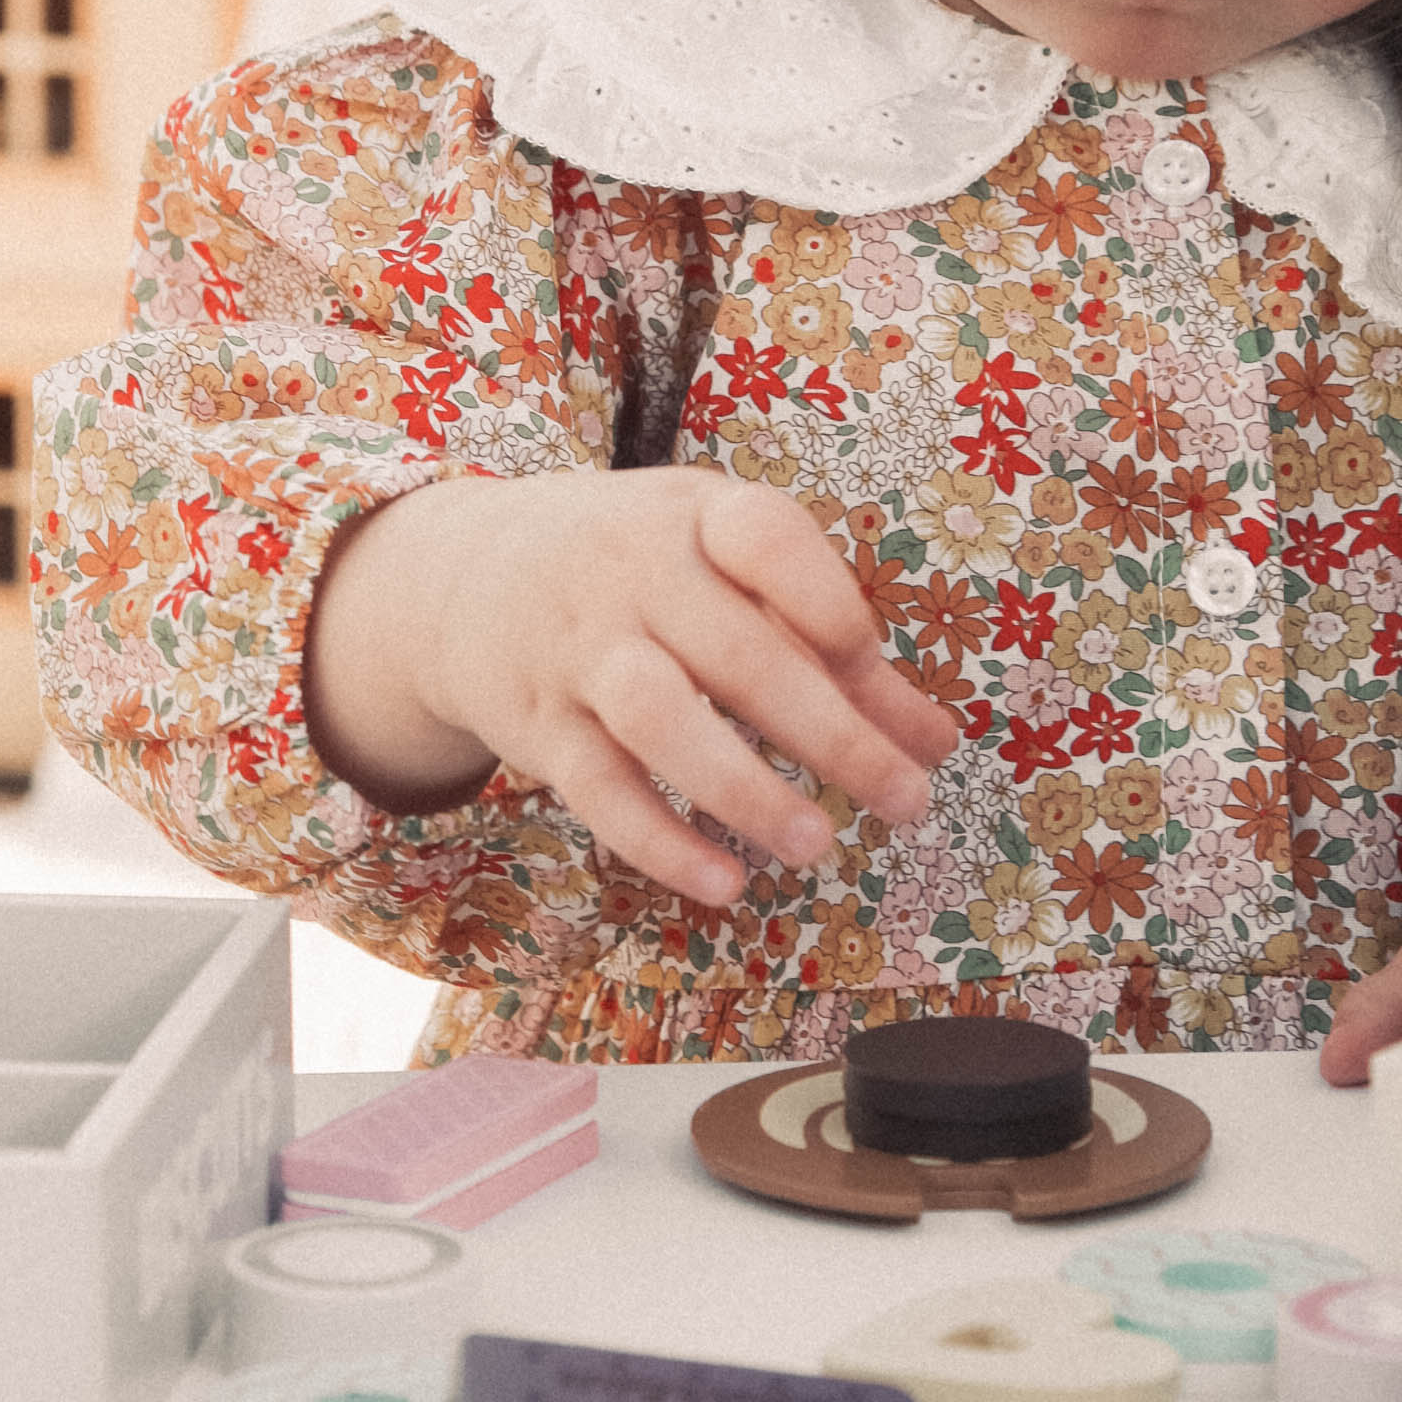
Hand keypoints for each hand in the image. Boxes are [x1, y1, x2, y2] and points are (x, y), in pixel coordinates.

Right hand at [302, 469, 960, 907]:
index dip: (826, 600)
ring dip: (744, 789)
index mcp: (695, 516)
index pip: (765, 539)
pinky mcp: (537, 726)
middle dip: (832, 734)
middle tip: (906, 802)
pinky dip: (662, 842)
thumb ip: (836, 653)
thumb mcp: (729, 572)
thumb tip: (936, 745)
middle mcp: (631, 575)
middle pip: (738, 655)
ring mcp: (578, 650)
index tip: (870, 661)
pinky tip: (724, 884)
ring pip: (661, 720)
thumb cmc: (642, 572)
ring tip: (816, 847)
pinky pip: (599, 790)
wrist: (465, 576)